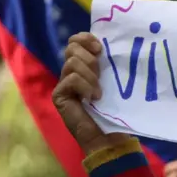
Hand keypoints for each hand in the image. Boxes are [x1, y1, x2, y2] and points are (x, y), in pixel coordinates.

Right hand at [52, 33, 127, 153]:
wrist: (110, 138)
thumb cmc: (117, 113)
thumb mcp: (116, 84)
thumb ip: (111, 65)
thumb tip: (113, 45)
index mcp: (85, 66)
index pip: (76, 41)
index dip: (86, 38)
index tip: (101, 48)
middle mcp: (72, 73)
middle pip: (71, 47)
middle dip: (89, 58)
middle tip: (101, 74)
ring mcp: (64, 84)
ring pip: (72, 62)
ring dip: (90, 76)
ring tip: (99, 93)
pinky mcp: (59, 95)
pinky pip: (71, 78)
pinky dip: (85, 87)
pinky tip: (93, 99)